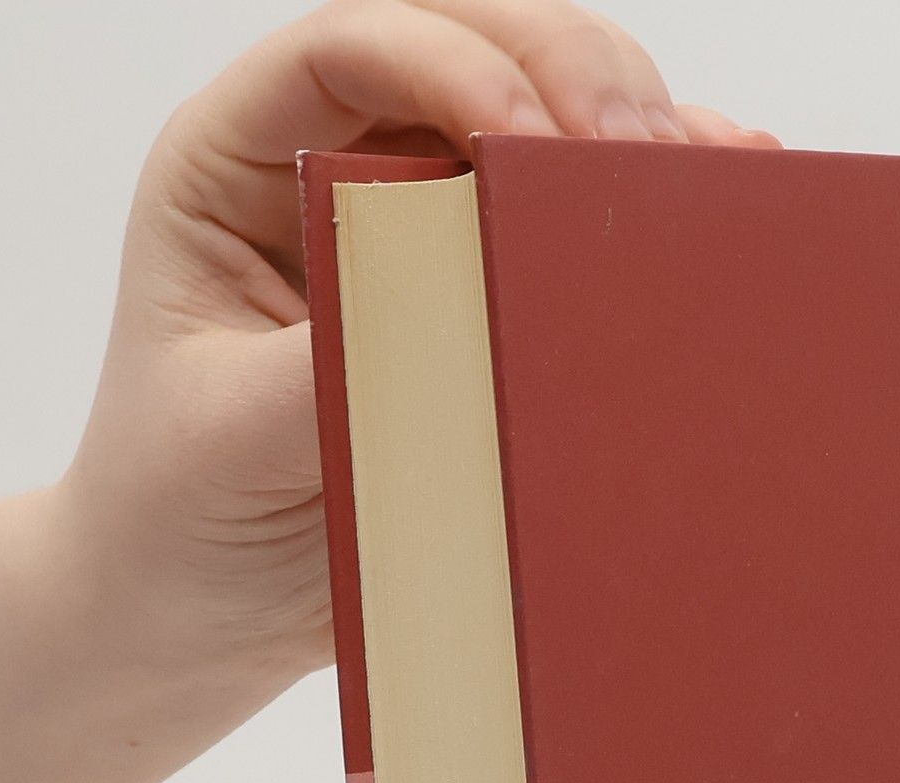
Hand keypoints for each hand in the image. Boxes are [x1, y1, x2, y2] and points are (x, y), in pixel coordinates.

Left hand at [63, 0, 778, 690]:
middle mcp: (335, 169)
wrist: (196, 610)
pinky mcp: (488, 302)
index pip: (350, 49)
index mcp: (239, 164)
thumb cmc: (176, 513)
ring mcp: (422, 232)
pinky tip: (723, 201)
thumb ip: (328, 366)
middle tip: (639, 151)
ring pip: (541, 120)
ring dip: (625, 134)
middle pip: (468, 49)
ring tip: (702, 178)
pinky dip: (649, 210)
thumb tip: (464, 312)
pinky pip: (573, 225)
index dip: (452, 61)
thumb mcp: (229, 439)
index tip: (527, 140)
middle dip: (567, 76)